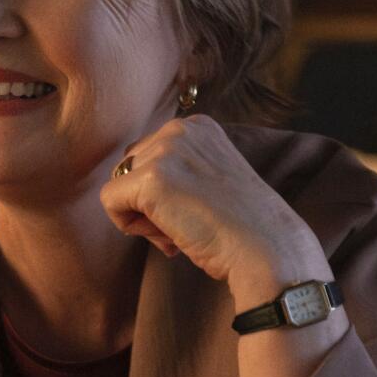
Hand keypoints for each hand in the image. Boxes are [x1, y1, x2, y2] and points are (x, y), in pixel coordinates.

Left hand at [100, 115, 328, 304]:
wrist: (267, 250)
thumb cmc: (241, 225)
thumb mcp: (209, 177)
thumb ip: (176, 169)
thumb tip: (124, 183)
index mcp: (197, 126)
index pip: (148, 156)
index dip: (163, 192)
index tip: (195, 208)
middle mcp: (179, 129)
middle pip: (130, 169)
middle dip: (148, 202)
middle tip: (185, 223)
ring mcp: (165, 151)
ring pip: (119, 187)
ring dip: (143, 217)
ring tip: (182, 228)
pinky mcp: (150, 179)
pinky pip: (110, 202)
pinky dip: (127, 225)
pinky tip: (167, 235)